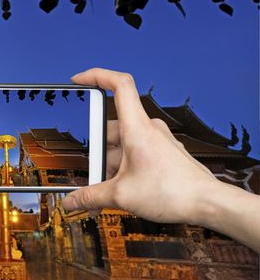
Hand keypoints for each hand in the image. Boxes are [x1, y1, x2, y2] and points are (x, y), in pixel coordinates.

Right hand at [63, 68, 219, 224]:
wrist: (207, 203)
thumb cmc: (174, 192)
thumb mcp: (121, 195)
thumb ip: (90, 197)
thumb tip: (71, 200)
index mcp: (137, 128)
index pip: (119, 85)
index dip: (96, 75)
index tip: (79, 80)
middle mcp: (148, 129)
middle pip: (110, 128)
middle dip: (96, 151)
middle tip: (90, 171)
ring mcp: (156, 140)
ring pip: (121, 145)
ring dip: (108, 165)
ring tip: (103, 190)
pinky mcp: (161, 153)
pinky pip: (133, 154)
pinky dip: (122, 169)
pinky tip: (118, 190)